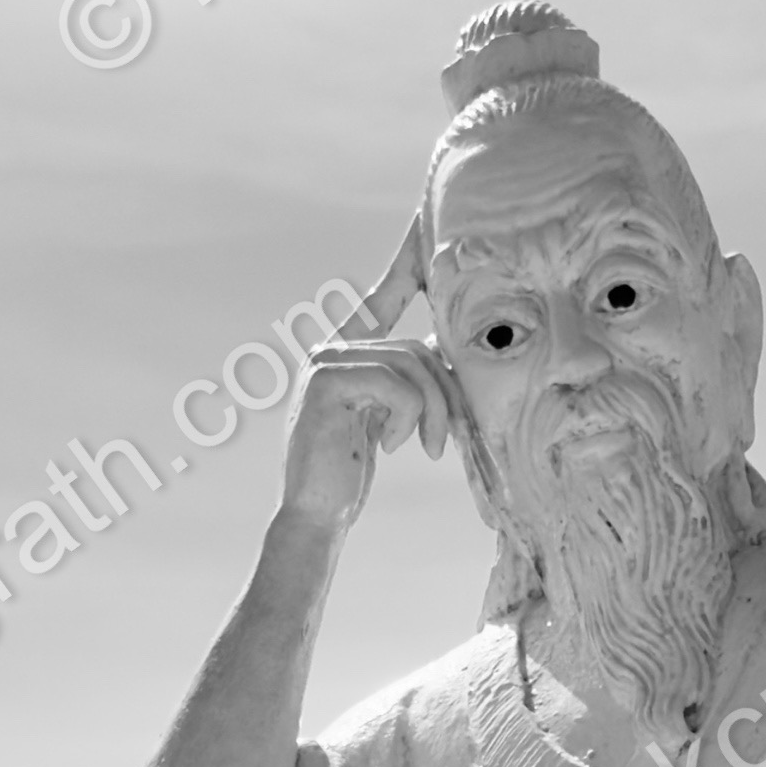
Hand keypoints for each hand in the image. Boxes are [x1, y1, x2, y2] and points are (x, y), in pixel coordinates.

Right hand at [278, 217, 456, 537]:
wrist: (316, 514)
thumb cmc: (350, 475)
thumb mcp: (384, 422)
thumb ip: (404, 387)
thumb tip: (443, 355)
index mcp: (342, 353)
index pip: (377, 306)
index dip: (399, 279)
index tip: (420, 251)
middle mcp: (330, 348)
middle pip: (415, 349)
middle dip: (446, 394)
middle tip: (449, 439)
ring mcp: (324, 361)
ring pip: (410, 366)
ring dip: (434, 412)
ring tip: (428, 447)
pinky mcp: (326, 381)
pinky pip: (395, 384)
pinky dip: (408, 418)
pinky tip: (395, 445)